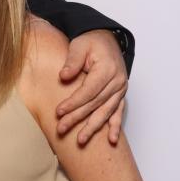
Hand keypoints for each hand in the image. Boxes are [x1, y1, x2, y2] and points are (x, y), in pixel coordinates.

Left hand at [56, 30, 127, 144]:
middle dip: (77, 118)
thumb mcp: (79, 45)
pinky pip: (118, 113)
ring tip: (81, 140)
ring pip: (106, 112)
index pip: (88, 91)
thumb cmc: (91, 42)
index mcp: (107, 69)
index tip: (59, 112)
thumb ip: (72, 61)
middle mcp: (117, 81)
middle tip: (61, 129)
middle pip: (95, 104)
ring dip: (93, 127)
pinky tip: (112, 141)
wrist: (107, 39)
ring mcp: (120, 89)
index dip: (73, 103)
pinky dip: (115, 127)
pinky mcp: (120, 95)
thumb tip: (63, 76)